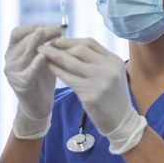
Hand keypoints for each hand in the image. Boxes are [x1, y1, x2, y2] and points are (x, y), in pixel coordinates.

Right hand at [4, 24, 62, 138]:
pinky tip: (43, 57)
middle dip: (40, 33)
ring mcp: (13, 73)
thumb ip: (45, 45)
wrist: (38, 105)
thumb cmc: (42, 78)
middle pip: (23, 41)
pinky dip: (35, 64)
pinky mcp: (21, 84)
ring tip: (50, 39)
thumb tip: (58, 28)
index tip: (48, 26)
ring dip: (38, 44)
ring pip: (24, 54)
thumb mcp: (42, 57)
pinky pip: (28, 72)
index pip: (17, 33)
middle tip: (57, 30)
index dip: (32, 27)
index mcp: (12, 51)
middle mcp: (10, 60)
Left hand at [38, 37, 146, 153]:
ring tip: (41, 52)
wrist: (122, 122)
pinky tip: (48, 67)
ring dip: (53, 55)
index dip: (71, 40)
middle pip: (80, 49)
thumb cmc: (113, 98)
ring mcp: (100, 81)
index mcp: (114, 60)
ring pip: (71, 62)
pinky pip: (68, 78)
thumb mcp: (111, 74)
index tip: (58, 41)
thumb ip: (97, 62)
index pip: (90, 43)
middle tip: (46, 45)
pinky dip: (56, 70)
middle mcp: (108, 68)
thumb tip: (72, 48)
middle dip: (60, 45)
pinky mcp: (91, 95)